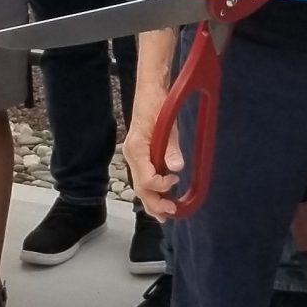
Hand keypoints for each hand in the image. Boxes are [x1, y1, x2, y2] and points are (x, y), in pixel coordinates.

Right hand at [123, 78, 181, 220]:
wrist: (150, 92)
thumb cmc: (157, 105)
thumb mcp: (168, 125)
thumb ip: (171, 148)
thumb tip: (176, 167)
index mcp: (136, 149)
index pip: (145, 179)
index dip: (161, 186)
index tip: (175, 181)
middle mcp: (131, 156)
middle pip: (140, 188)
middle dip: (154, 203)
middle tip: (171, 214)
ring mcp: (134, 157)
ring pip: (140, 186)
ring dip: (152, 201)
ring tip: (165, 214)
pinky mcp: (139, 156)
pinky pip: (143, 177)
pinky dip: (151, 190)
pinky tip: (160, 197)